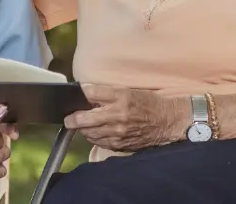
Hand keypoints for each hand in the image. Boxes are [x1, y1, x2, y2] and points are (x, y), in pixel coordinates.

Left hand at [64, 84, 186, 151]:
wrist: (167, 122)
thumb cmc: (148, 103)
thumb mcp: (129, 91)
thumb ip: (107, 93)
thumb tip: (86, 93)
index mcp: (121, 98)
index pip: (92, 93)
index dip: (80, 94)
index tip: (72, 96)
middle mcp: (117, 116)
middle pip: (85, 118)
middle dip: (73, 118)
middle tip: (68, 118)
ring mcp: (118, 133)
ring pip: (89, 133)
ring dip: (82, 129)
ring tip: (80, 125)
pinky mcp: (119, 145)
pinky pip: (99, 142)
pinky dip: (93, 137)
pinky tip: (93, 133)